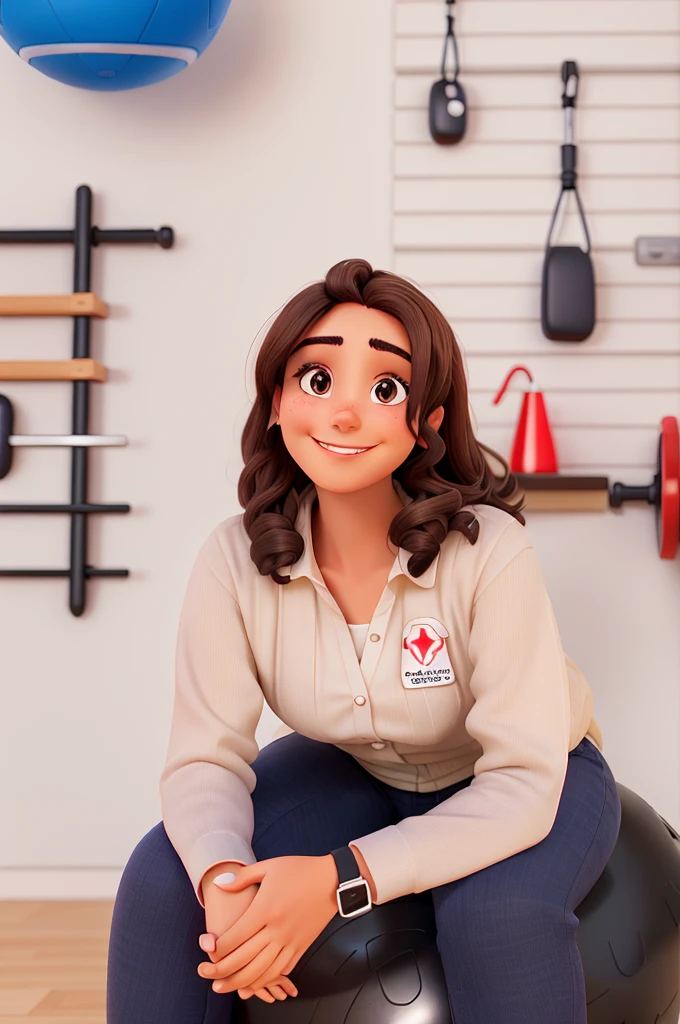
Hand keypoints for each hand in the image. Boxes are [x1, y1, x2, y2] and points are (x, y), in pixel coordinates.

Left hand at [197, 854, 338, 995]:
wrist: (333, 879)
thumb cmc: (300, 870)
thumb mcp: (269, 866)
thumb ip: (242, 877)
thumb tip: (219, 884)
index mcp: (266, 909)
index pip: (235, 936)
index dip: (217, 947)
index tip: (206, 948)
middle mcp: (277, 929)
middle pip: (244, 959)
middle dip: (221, 970)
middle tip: (206, 974)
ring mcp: (290, 941)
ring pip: (262, 971)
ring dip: (240, 982)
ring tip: (223, 986)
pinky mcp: (301, 947)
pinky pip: (281, 970)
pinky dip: (265, 980)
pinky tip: (253, 983)